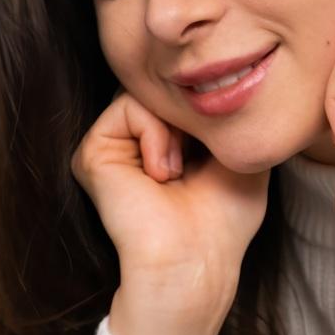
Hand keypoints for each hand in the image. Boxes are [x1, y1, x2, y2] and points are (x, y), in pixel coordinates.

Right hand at [71, 88, 269, 316]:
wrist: (195, 260)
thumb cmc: (223, 221)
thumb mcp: (241, 153)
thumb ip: (228, 112)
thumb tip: (219, 74)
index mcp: (165, 144)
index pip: (180, 94)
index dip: (206, 107)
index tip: (219, 148)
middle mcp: (134, 143)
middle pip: (162, 88)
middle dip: (191, 114)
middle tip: (200, 160)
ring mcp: (111, 147)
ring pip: (145, 92)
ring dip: (175, 128)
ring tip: (179, 171)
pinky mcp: (93, 152)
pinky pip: (127, 105)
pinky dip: (156, 134)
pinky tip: (162, 173)